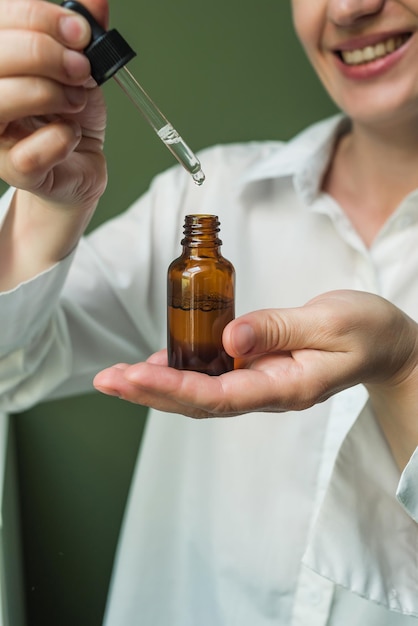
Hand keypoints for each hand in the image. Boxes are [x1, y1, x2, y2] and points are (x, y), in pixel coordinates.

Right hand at [0, 0, 107, 209]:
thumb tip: (97, 2)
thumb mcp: (78, 67)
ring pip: (1, 101)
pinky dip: (60, 139)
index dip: (40, 18)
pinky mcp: (13, 172)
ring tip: (76, 100)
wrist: (79, 163)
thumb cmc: (68, 113)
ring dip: (49, 93)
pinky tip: (71, 135)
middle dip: (44, 54)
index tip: (81, 32)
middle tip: (81, 68)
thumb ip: (81, 34)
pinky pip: (30, 153)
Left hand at [93, 289, 417, 414]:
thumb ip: (280, 329)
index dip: (174, 386)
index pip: (220, 395)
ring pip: (201, 394)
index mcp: (285, 387)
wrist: (383, 345)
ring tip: (118, 377)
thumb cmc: (364, 333)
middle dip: (151, 392)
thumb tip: (229, 337)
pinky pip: (213, 378)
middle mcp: (266, 393)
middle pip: (200, 403)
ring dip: (157, 387)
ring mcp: (260, 384)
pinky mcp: (256, 370)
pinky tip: (156, 364)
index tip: (135, 374)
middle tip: (108, 380)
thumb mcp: (330, 323)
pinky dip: (180, 373)